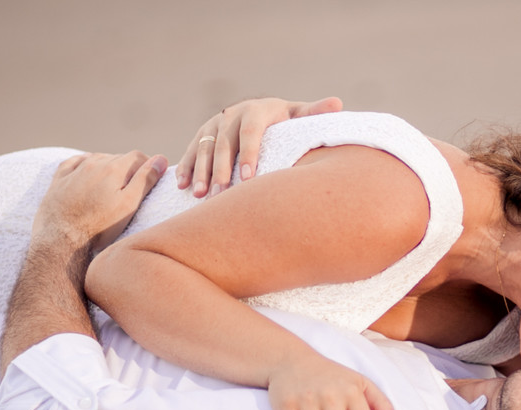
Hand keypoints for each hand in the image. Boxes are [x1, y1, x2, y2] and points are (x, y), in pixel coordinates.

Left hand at [33, 151, 167, 253]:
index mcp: (113, 168)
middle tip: (133, 187)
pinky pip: (75, 162)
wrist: (61, 239)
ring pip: (97, 159)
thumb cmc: (99, 226)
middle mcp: (93, 163)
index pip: (137, 156)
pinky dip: (85, 164)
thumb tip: (161, 160)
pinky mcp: (60, 179)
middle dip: (128, 168)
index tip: (151, 176)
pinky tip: (88, 172)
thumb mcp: (129, 205)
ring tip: (112, 185)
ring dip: (108, 167)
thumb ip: (145, 180)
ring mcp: (75, 170)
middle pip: (118, 158)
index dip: (147, 164)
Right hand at [176, 96, 343, 197]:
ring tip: (201, 195)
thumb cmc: (284, 120)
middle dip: (221, 170)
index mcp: (257, 110)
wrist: (259, 111)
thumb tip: (338, 104)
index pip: (251, 132)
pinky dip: (186, 167)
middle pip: (224, 143)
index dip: (249, 154)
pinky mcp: (202, 133)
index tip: (249, 178)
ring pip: (205, 148)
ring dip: (201, 172)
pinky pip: (192, 150)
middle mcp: (232, 114)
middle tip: (220, 195)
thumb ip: (313, 112)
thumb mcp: (297, 114)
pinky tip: (182, 186)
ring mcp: (215, 124)